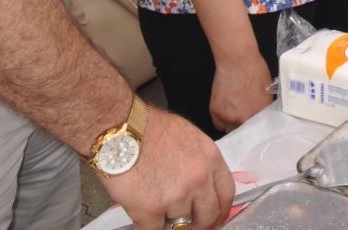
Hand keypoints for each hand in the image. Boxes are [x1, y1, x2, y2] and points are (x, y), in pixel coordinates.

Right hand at [104, 107, 234, 229]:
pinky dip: (150, 227)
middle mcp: (199, 180)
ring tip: (159, 212)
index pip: (226, 194)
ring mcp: (176, 197)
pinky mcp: (150, 210)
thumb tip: (202, 185)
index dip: (220, 211)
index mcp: (211, 159)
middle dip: (199, 224)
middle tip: (190, 225)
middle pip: (208, 215)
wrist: (121, 129)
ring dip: (170, 222)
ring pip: (181, 226)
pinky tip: (145, 218)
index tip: (215, 219)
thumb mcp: (190, 138)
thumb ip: (200, 163)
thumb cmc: (150, 128)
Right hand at [209, 51, 273, 134]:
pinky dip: (221, 121)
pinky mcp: (215, 111)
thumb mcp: (267, 91)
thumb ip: (264, 108)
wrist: (237, 60)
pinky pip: (218, 124)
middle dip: (244, 129)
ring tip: (234, 116)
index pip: (258, 133)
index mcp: (259, 115)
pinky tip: (225, 112)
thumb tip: (263, 118)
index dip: (256, 131)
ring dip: (232, 126)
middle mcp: (243, 119)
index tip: (255, 130)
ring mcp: (228, 117)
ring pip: (229, 131)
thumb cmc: (256, 71)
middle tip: (244, 122)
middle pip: (243, 134)